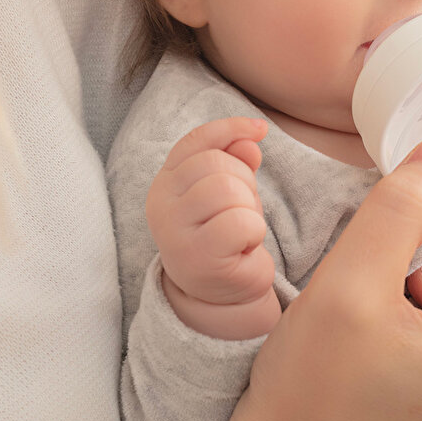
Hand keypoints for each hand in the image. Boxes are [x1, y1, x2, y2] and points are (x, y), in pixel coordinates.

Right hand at [145, 116, 280, 339]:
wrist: (221, 291)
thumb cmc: (224, 232)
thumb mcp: (230, 189)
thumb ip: (236, 159)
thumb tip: (251, 138)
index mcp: (166, 182)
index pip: (196, 142)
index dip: (230, 129)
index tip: (261, 129)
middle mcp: (161, 205)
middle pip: (216, 163)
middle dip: (244, 182)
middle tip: (241, 211)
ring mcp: (174, 233)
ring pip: (226, 189)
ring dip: (249, 208)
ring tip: (241, 229)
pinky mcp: (197, 258)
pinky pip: (240, 222)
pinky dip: (253, 231)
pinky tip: (244, 247)